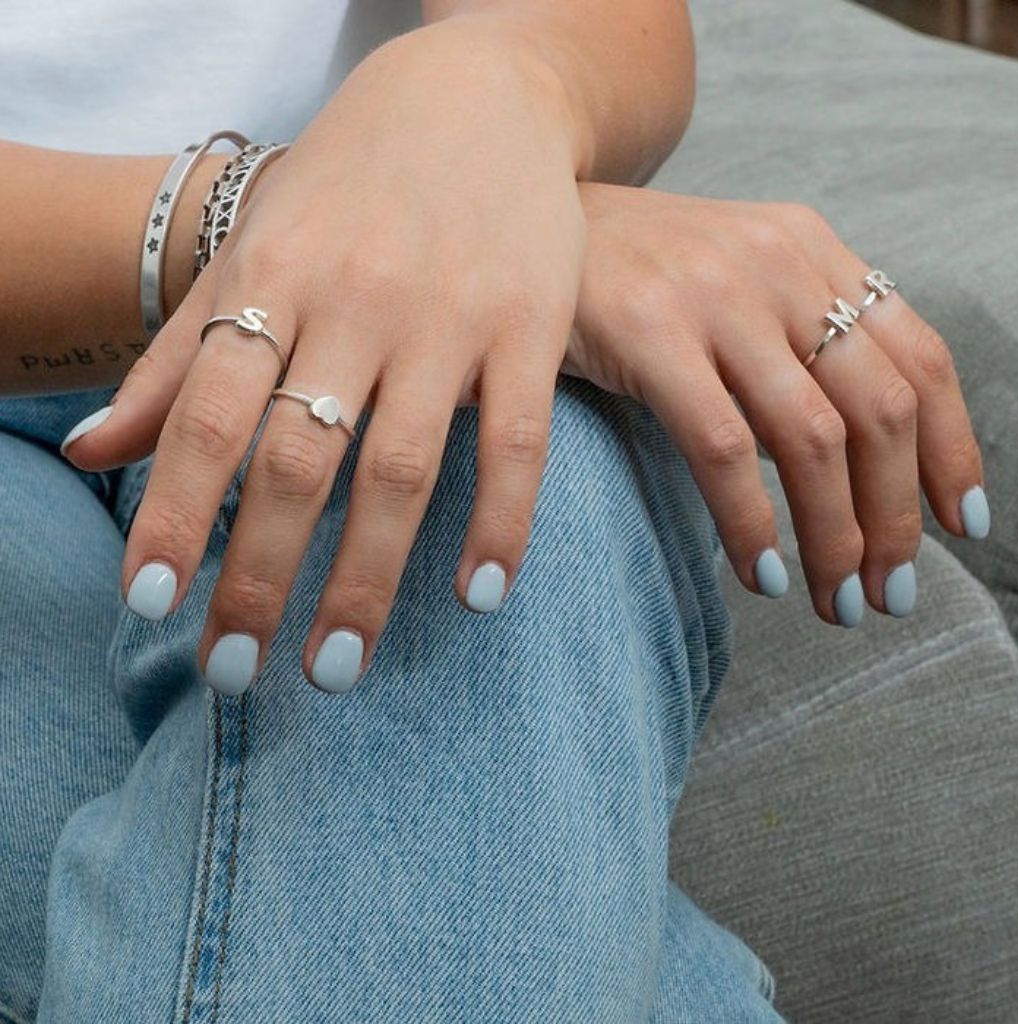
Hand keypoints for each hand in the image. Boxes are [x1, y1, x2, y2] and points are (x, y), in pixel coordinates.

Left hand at [63, 23, 586, 693]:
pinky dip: (501, 522)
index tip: (151, 605)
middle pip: (298, 459)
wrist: (478, 97)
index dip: (175, 512)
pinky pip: (515, 440)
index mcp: (274, 277)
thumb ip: (175, 357)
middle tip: (232, 673)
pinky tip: (479, 596)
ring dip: (365, 578)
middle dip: (259, 576)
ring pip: (401, 468)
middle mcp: (357, 301)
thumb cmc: (350, 186)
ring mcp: (450, 316)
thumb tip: (89, 455)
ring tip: (334, 668)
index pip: (207, 414)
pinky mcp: (531, 326)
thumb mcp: (252, 250)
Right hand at [566, 183, 987, 625]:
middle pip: (879, 408)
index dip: (951, 449)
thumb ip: (790, 338)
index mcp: (811, 251)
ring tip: (837, 601)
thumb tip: (848, 451)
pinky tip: (762, 573)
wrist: (536, 210)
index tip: (958, 522)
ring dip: (835, 537)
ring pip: (813, 438)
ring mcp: (715, 294)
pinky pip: (725, 447)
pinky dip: (754, 524)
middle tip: (891, 591)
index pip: (919, 356)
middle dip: (896, 516)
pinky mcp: (649, 331)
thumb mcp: (731, 279)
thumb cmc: (634, 270)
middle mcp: (779, 264)